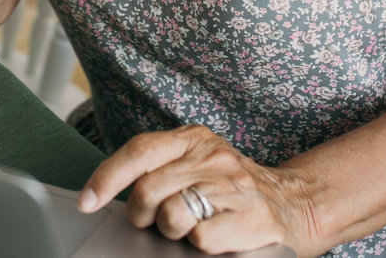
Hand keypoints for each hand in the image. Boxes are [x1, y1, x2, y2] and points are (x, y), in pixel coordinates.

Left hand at [78, 124, 321, 255]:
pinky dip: (198, 246)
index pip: (140, 150)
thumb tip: (103, 192)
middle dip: (141, 214)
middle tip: (155, 222)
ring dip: (170, 231)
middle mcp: (213, 157)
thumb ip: (161, 168)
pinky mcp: (251, 219)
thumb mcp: (199, 163)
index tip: (87, 201)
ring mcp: (233, 187)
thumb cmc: (234, 189)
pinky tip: (213, 238)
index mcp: (194, 139)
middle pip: (148, 189)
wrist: (298, 204)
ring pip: (171, 215)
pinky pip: (200, 239)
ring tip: (188, 228)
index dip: (107, 177)